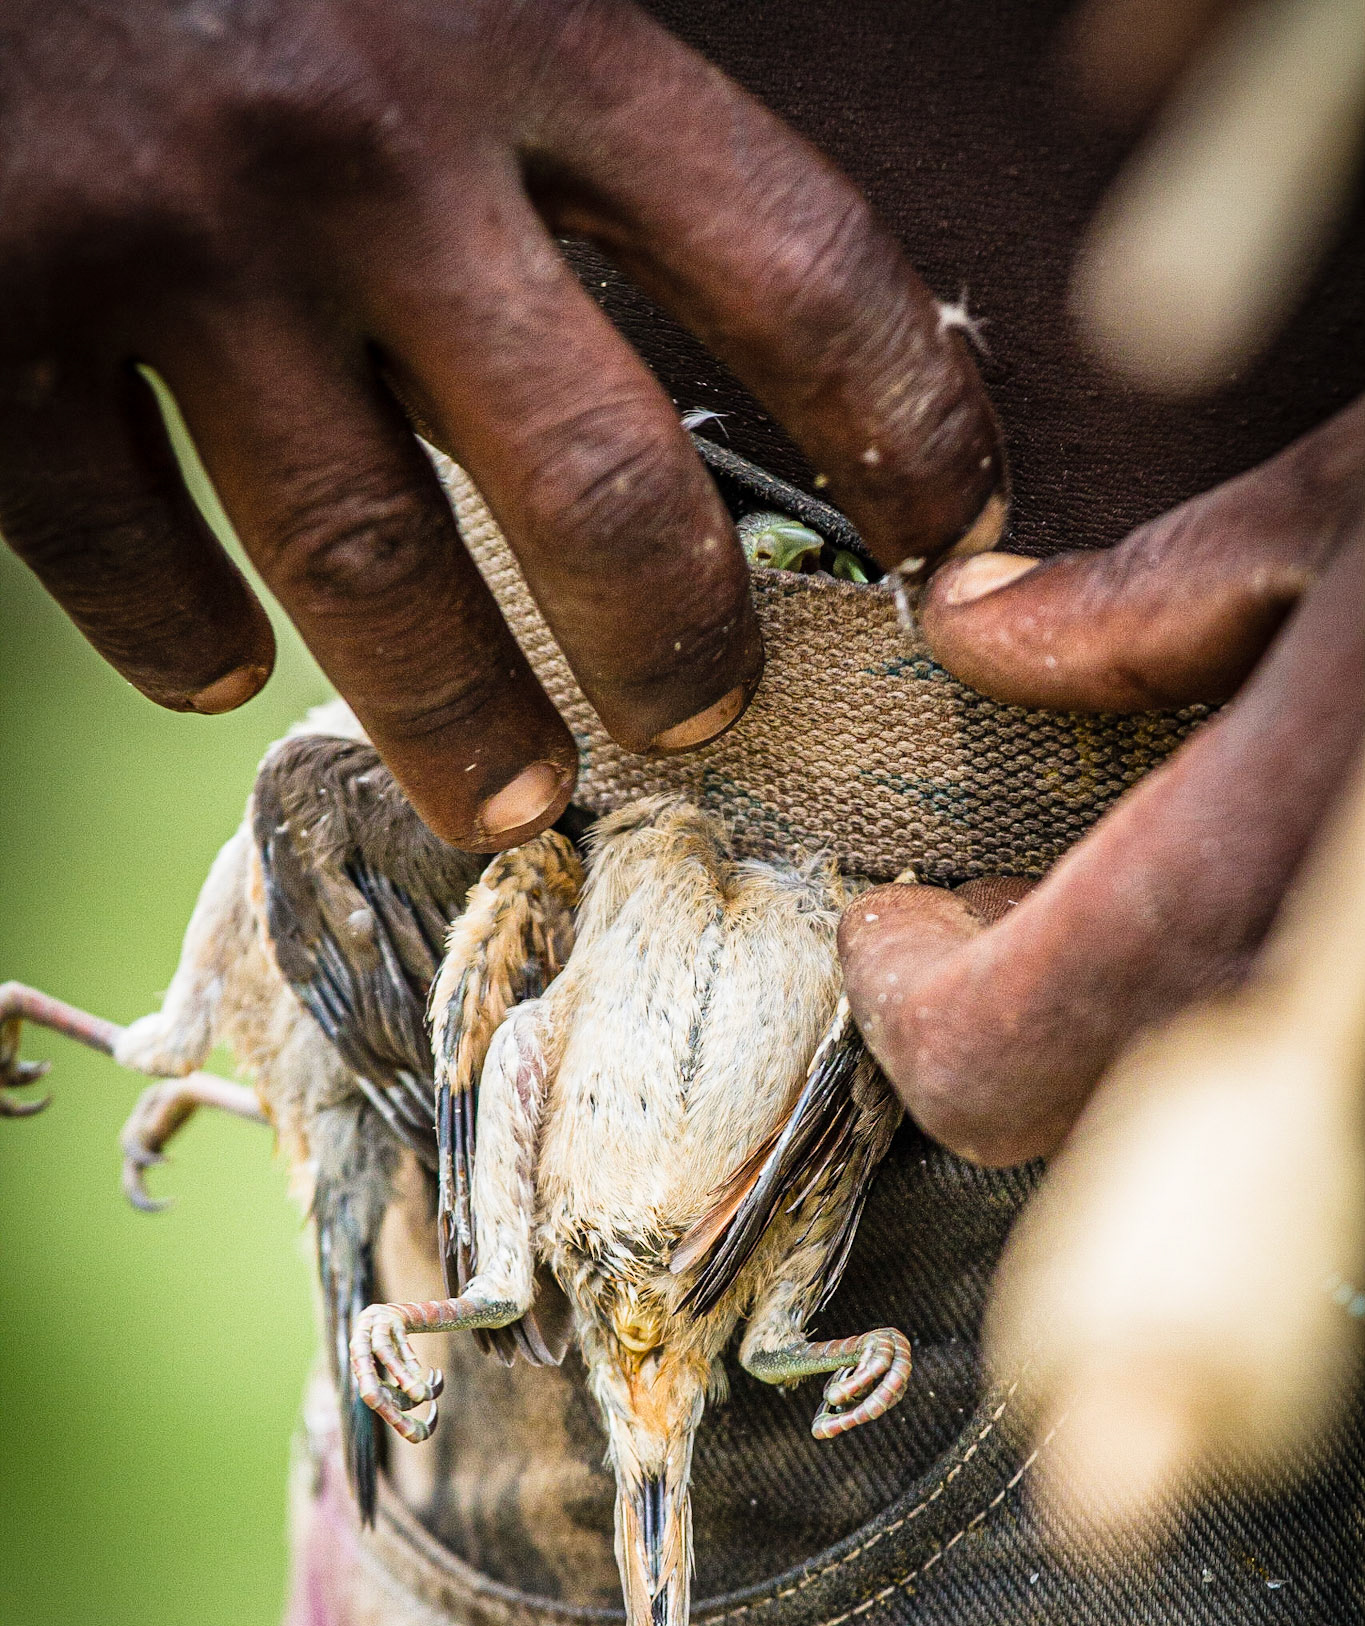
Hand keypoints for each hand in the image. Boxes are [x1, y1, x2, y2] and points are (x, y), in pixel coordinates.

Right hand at [0, 0, 1003, 849]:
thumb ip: (554, 124)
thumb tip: (692, 355)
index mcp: (519, 23)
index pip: (793, 273)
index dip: (905, 434)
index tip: (945, 536)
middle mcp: (361, 140)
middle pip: (594, 481)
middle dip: (676, 643)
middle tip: (704, 721)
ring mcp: (176, 239)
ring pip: (372, 569)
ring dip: (464, 719)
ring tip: (515, 797)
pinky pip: (124, 549)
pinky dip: (185, 638)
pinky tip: (223, 667)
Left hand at [839, 397, 1364, 1162]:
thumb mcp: (1349, 517)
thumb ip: (1136, 602)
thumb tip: (975, 627)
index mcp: (1254, 878)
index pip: (982, 1058)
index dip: (904, 1000)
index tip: (899, 915)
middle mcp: (1312, 1011)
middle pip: (1057, 1132)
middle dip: (988, 1025)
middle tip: (990, 907)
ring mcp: (1351, 1047)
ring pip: (1166, 1129)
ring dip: (1095, 1036)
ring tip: (1108, 898)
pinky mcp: (1364, 1052)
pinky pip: (1273, 1083)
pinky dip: (1210, 1026)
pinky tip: (1233, 913)